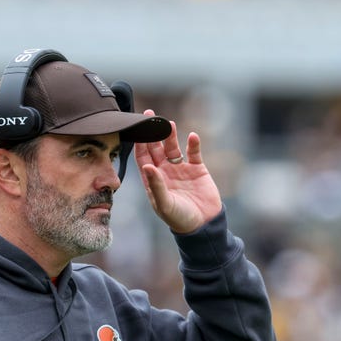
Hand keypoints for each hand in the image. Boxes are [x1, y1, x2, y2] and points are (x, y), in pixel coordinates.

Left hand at [134, 110, 221, 233]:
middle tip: (149, 114)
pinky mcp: (197, 169)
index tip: (137, 129)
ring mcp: (181, 169)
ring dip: (171, 136)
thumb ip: (156, 185)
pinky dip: (193, 144)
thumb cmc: (179, 218)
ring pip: (173, 148)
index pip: (143, 157)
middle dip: (152, 133)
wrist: (203, 225)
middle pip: (156, 148)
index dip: (140, 143)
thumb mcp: (164, 204)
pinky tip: (192, 136)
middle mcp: (165, 172)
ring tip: (168, 124)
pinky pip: (194, 153)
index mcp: (152, 180)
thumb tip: (147, 166)